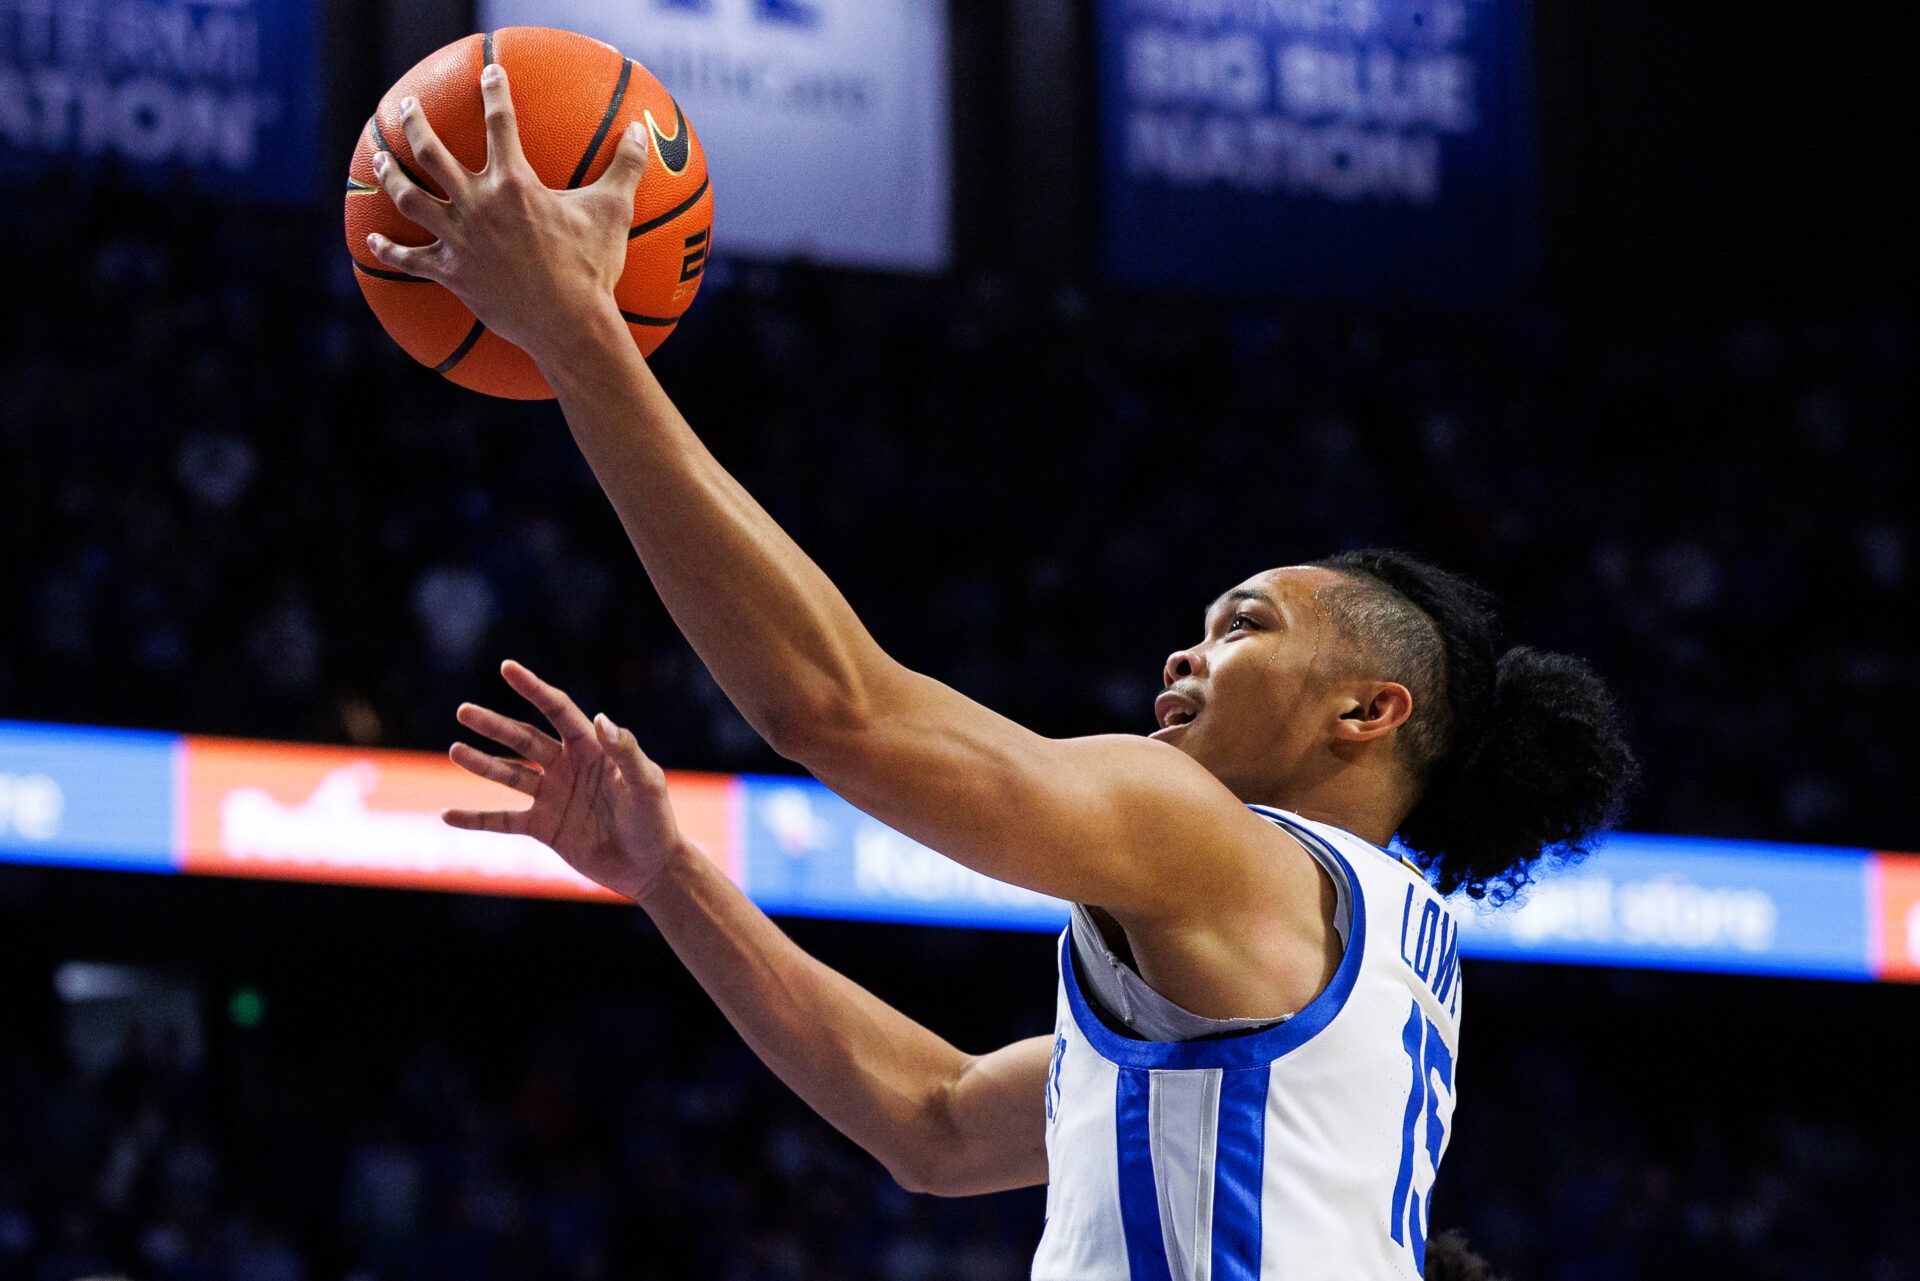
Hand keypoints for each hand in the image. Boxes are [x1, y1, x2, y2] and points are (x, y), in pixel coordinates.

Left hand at [365, 64, 645, 363]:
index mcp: (515, 184)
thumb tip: (642, 134)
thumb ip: (626, 169)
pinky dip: (389, 249)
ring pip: (409, 198)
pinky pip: (409, 259)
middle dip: (415, 123)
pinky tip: (374, 241)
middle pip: (432, 153)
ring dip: (390, 175)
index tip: (489, 73)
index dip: (494, 91)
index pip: (500, 122)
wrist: (569, 324)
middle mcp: (478, 204)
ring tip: (381, 159)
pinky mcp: (452, 273)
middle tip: (407, 107)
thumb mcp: (614, 213)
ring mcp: (460, 239)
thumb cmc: (593, 268)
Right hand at [443, 659, 689, 902]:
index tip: (507, 667)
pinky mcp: (544, 828)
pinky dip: (476, 820)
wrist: (650, 868)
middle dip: (494, 725)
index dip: (534, 688)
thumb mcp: (647, 783)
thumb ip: (626, 751)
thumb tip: (602, 718)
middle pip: (524, 739)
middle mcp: (567, 767)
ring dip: (482, 763)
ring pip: (509, 775)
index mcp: (592, 749)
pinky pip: (503, 821)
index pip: (557, 711)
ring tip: (455, 750)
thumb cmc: (656, 820)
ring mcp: (553, 796)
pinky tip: (448, 816)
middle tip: (464, 711)